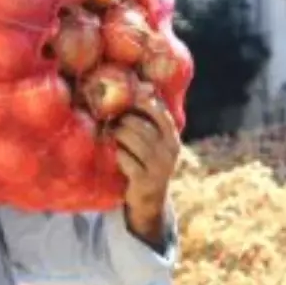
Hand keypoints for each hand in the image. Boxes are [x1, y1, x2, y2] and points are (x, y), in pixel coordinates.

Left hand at [115, 85, 178, 230]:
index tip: (127, 100)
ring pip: (128, 138)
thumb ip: (152, 117)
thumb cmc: (149, 162)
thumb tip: (143, 84)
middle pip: (137, 124)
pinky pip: (123, 157)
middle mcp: (168, 150)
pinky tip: (117, 155)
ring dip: (116, 135)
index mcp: (173, 138)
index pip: (159, 111)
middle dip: (121, 121)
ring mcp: (157, 166)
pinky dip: (117, 154)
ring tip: (112, 136)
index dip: (140, 102)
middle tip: (113, 123)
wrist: (150, 200)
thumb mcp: (157, 141)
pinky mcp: (143, 180)